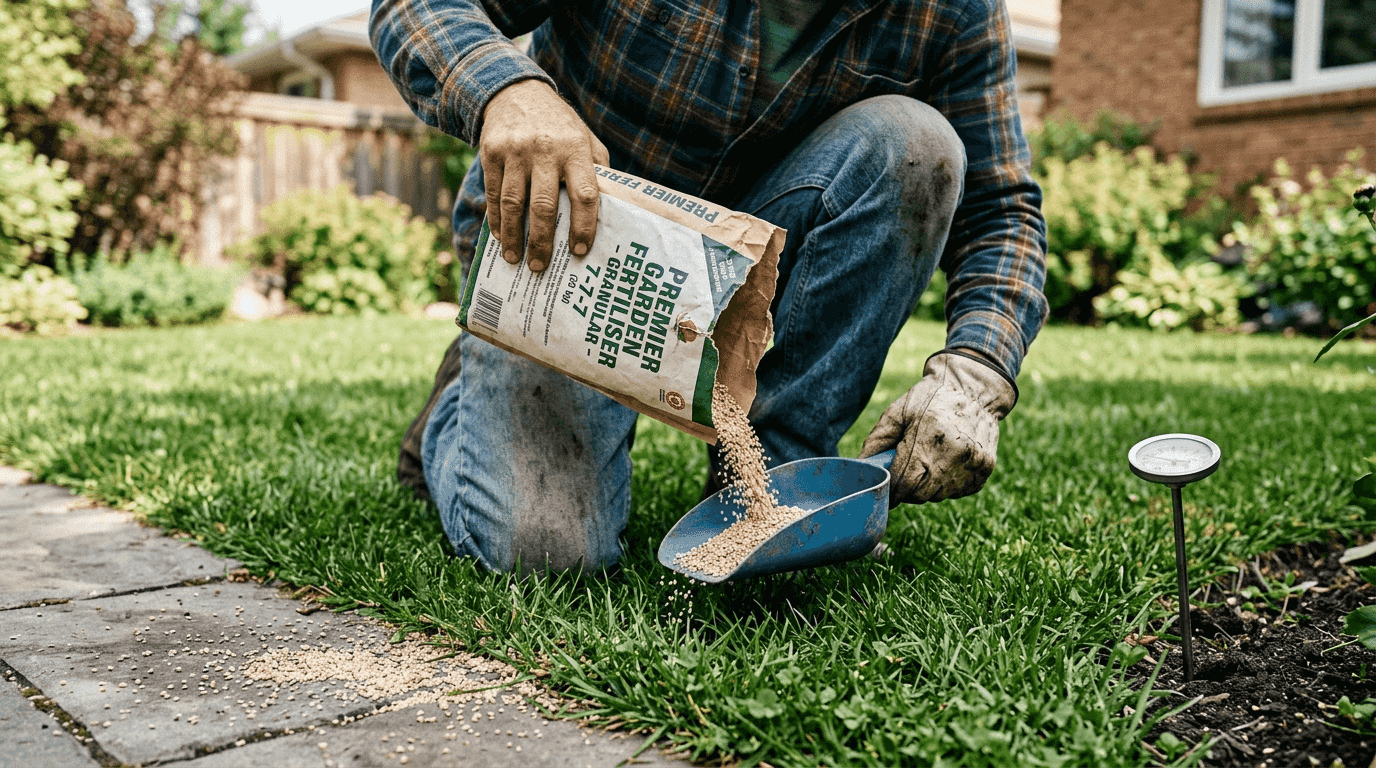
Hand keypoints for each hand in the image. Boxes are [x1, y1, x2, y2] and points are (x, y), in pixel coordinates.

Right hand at [480, 79, 609, 271]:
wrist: (516, 92)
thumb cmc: (559, 126)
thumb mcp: (585, 139)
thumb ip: (597, 170)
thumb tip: (611, 210)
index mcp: (576, 149)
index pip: (584, 193)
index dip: (584, 225)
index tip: (580, 251)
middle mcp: (546, 150)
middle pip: (544, 205)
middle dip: (542, 241)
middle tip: (541, 267)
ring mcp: (515, 151)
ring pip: (513, 203)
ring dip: (514, 236)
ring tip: (516, 259)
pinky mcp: (491, 152)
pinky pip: (493, 193)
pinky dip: (497, 219)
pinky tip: (501, 237)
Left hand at [859, 351, 1016, 506]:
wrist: (974, 388)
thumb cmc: (929, 398)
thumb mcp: (897, 412)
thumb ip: (876, 441)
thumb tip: (860, 469)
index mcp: (927, 436)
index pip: (904, 482)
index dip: (891, 491)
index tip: (885, 490)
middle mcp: (954, 452)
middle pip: (920, 494)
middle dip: (907, 488)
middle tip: (905, 472)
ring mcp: (973, 462)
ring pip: (939, 495)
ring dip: (927, 487)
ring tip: (927, 462)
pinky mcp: (986, 469)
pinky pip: (958, 492)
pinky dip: (947, 485)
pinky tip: (946, 463)